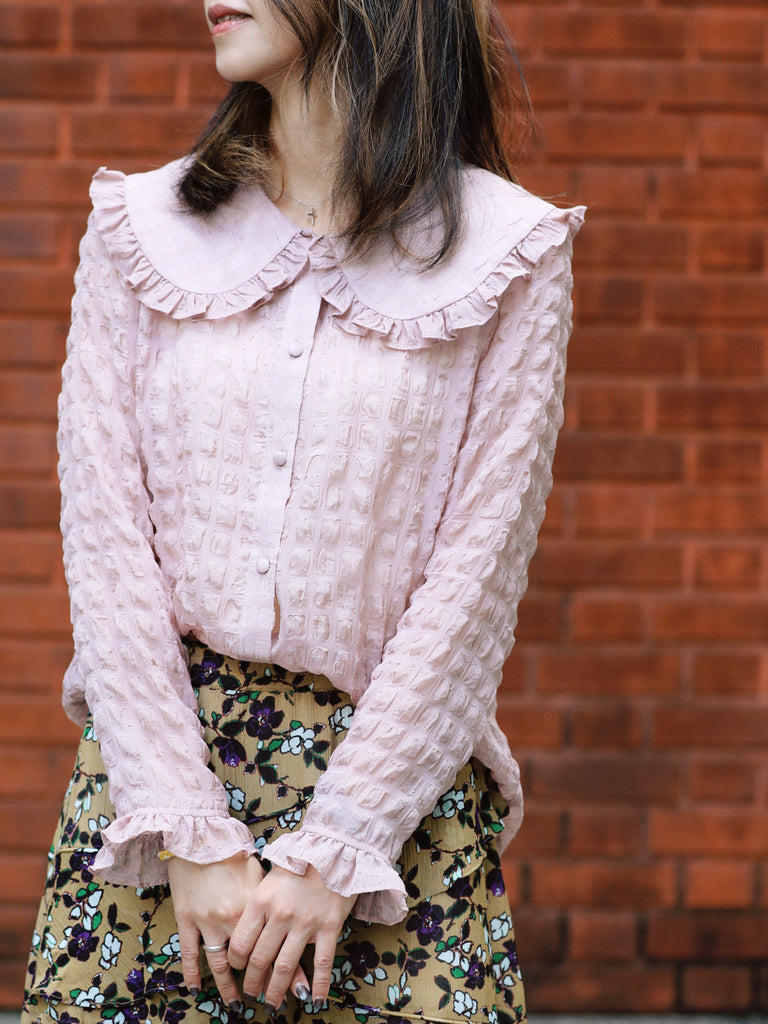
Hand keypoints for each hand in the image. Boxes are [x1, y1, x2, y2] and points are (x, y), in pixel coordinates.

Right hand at [167, 853, 310, 1007]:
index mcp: (254, 905)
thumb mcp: (257, 873)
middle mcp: (232, 917)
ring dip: (227, 986)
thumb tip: (287, 921)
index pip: (272, 946)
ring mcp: (207, 920)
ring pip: (219, 963)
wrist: (199, 838)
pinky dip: (192, 974)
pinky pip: (190, 954)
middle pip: (248, 960)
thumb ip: (270, 900)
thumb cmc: (232, 853)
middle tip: (267, 1000)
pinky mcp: (187, 919)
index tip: (294, 987)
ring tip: (236, 1003)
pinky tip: (196, 989)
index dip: (284, 969)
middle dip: (258, 983)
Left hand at [228, 863, 356, 1011]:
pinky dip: (319, 986)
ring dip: (277, 990)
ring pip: (286, 967)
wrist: (334, 847)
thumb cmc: (299, 861)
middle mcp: (280, 914)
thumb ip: (258, 904)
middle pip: (260, 960)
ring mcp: (306, 922)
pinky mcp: (330, 926)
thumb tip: (244, 931)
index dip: (235, 963)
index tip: (237, 968)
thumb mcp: (270, 876)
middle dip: (252, 982)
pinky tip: (315, 1000)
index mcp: (261, 901)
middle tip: (251, 992)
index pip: (240, 943)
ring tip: (272, 1004)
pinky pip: (322, 963)